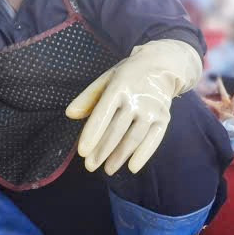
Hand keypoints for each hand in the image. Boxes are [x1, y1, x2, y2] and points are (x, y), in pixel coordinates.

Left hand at [65, 39, 201, 174]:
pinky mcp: (164, 117)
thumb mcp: (107, 79)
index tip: (82, 152)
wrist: (162, 65)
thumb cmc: (128, 75)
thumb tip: (69, 114)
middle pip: (117, 130)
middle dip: (102, 150)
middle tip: (90, 166)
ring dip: (120, 156)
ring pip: (134, 137)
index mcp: (119, 86)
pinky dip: (144, 154)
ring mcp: (152, 109)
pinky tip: (132, 167)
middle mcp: (137, 98)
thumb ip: (88, 98)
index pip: (103, 114)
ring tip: (108, 169)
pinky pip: (154, 139)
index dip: (92, 134)